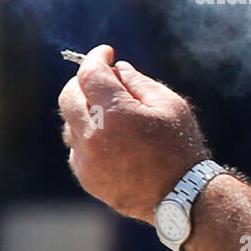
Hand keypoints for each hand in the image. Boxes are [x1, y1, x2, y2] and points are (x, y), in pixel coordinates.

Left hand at [57, 44, 210, 222]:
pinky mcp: (87, 178)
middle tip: (103, 79)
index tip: (106, 53)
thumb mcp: (170, 105)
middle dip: (84, 82)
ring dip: (84, 110)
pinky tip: (109, 137)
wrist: (182, 197)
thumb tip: (117, 69)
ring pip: (70, 122)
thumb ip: (139, 82)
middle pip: (69, 96)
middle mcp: (93, 136)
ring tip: (110, 112)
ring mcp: (87, 160)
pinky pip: (76, 148)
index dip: (96, 57)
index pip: (90, 74)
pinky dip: (87, 135)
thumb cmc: (180, 147)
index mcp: (114, 114)